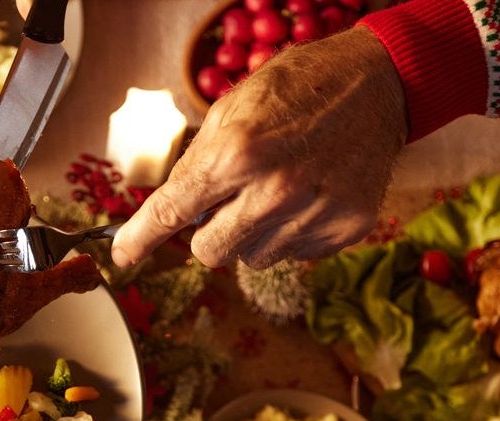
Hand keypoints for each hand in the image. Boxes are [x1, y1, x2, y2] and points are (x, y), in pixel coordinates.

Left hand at [110, 26, 406, 269]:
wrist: (376, 83)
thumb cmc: (296, 90)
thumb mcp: (232, 111)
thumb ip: (197, 164)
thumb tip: (168, 214)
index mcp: (236, 154)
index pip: (172, 213)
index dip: (140, 238)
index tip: (122, 256)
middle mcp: (273, 191)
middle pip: (210, 253)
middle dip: (208, 233)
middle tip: (227, 202)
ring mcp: (313, 215)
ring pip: (252, 259)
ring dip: (253, 234)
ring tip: (277, 190)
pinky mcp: (344, 229)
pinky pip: (294, 255)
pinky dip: (291, 233)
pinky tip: (307, 196)